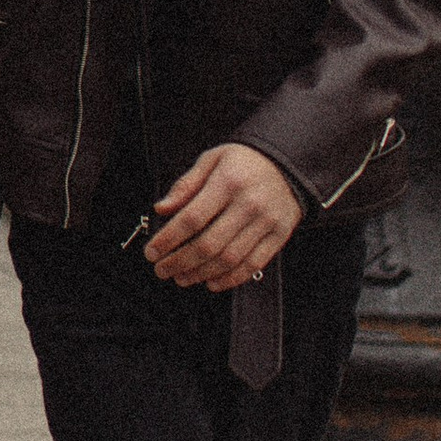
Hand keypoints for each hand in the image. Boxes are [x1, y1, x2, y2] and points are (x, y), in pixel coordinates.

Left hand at [144, 144, 304, 294]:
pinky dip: (230, 279)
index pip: (191, 218)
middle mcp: (248, 205)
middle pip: (208, 244)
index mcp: (227, 183)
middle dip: (180, 262)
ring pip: (229, 259)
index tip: (152, 252)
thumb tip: (162, 208)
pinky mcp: (279, 236)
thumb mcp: (211, 159)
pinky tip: (212, 281)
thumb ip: (186, 185)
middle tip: (163, 270)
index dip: (168, 239)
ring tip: (182, 277)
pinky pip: (253, 264)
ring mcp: (266, 223)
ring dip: (201, 274)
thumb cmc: (245, 161)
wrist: (288, 162)